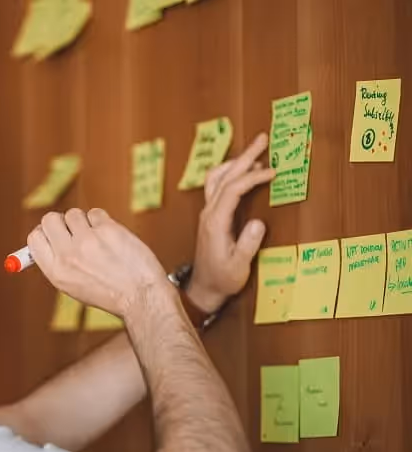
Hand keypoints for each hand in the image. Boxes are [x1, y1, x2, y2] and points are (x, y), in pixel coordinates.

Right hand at [27, 208, 170, 317]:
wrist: (140, 296)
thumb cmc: (109, 293)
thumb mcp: (73, 286)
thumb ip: (57, 261)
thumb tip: (45, 238)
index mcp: (56, 271)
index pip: (35, 238)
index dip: (44, 232)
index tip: (54, 233)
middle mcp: (68, 255)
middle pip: (50, 219)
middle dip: (61, 221)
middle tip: (74, 231)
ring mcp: (87, 240)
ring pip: (74, 214)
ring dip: (85, 222)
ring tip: (98, 239)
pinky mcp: (106, 230)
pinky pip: (96, 213)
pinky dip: (102, 222)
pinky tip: (112, 238)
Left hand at [186, 133, 275, 313]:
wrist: (203, 289)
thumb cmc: (222, 279)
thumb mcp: (238, 266)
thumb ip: (247, 245)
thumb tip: (258, 223)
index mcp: (215, 223)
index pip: (233, 190)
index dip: (252, 177)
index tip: (272, 171)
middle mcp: (208, 213)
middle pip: (224, 176)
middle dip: (244, 156)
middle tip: (262, 139)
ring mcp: (207, 213)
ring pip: (217, 178)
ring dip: (235, 162)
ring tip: (255, 151)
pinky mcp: (210, 216)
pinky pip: (216, 186)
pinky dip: (230, 173)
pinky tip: (242, 170)